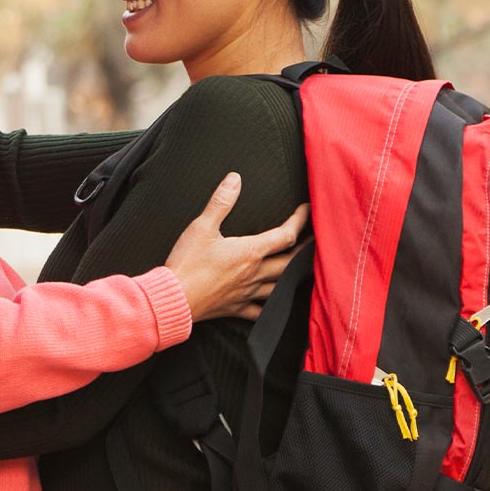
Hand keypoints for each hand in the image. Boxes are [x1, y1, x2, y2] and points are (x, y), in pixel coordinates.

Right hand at [162, 172, 308, 323]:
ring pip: (280, 286)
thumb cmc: (187, 263)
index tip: (306, 210)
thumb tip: (235, 179)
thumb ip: (221, 202)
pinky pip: (259, 311)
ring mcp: (246, 293)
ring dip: (294, 276)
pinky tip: (274, 306)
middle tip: (316, 241)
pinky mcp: (235, 307)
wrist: (174, 297)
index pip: (285, 235)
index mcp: (249, 252)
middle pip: (290, 262)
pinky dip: (270, 308)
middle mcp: (254, 273)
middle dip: (305, 250)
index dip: (299, 221)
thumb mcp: (201, 227)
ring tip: (301, 269)